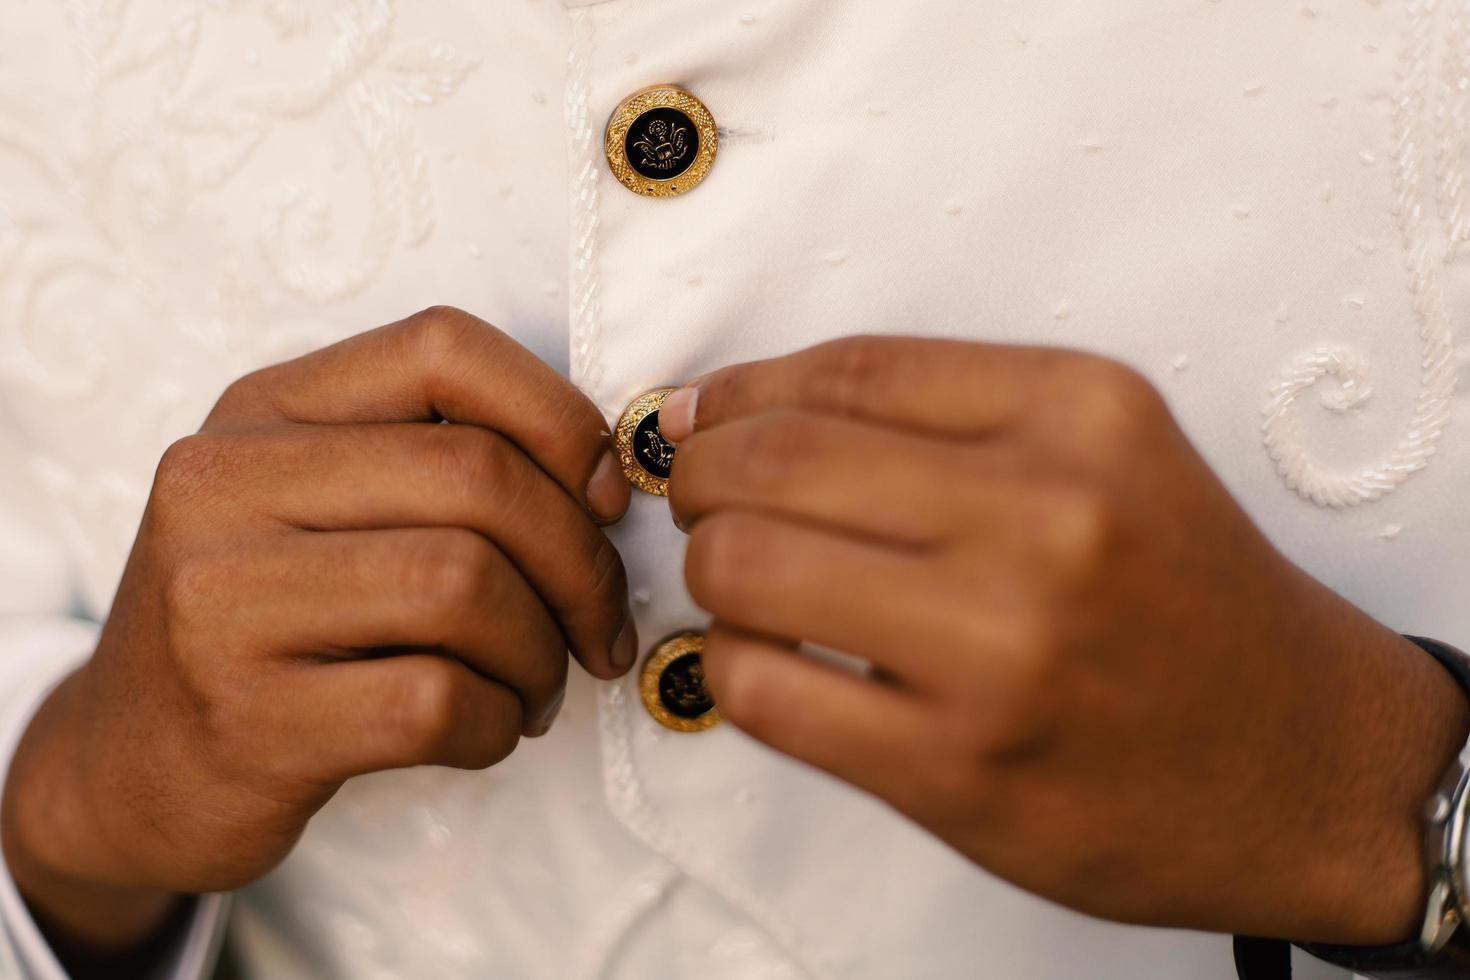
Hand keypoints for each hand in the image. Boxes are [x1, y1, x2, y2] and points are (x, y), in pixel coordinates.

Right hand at [1, 307, 634, 964]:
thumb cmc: (269, 619)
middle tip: (596, 625)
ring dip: (541, 650)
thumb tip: (607, 477)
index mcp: (263, 409)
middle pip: (477, 478)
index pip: (443, 348)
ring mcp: (222, 601)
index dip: (559, 417)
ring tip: (537, 683)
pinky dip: (499, 722)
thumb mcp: (316, 503)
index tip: (605, 497)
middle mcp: (226, 484)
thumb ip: (434, 461)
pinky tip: (489, 728)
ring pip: (464, 586)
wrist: (132, 764)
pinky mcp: (248, 720)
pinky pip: (435, 702)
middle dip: (580, 562)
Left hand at [661, 336, 1469, 944]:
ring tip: (738, 583)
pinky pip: (759, 690)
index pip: (844, 371)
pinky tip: (762, 662)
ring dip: (709, 570)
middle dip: (700, 476)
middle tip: (701, 500)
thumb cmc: (1187, 601)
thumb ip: (943, 416)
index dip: (741, 391)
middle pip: (772, 461)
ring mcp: (1000, 651)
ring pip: (744, 568)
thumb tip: (739, 407)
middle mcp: (1046, 517)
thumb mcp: (1109, 453)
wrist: (1301, 763)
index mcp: (1082, 414)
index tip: (703, 415)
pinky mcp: (958, 769)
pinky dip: (727, 666)